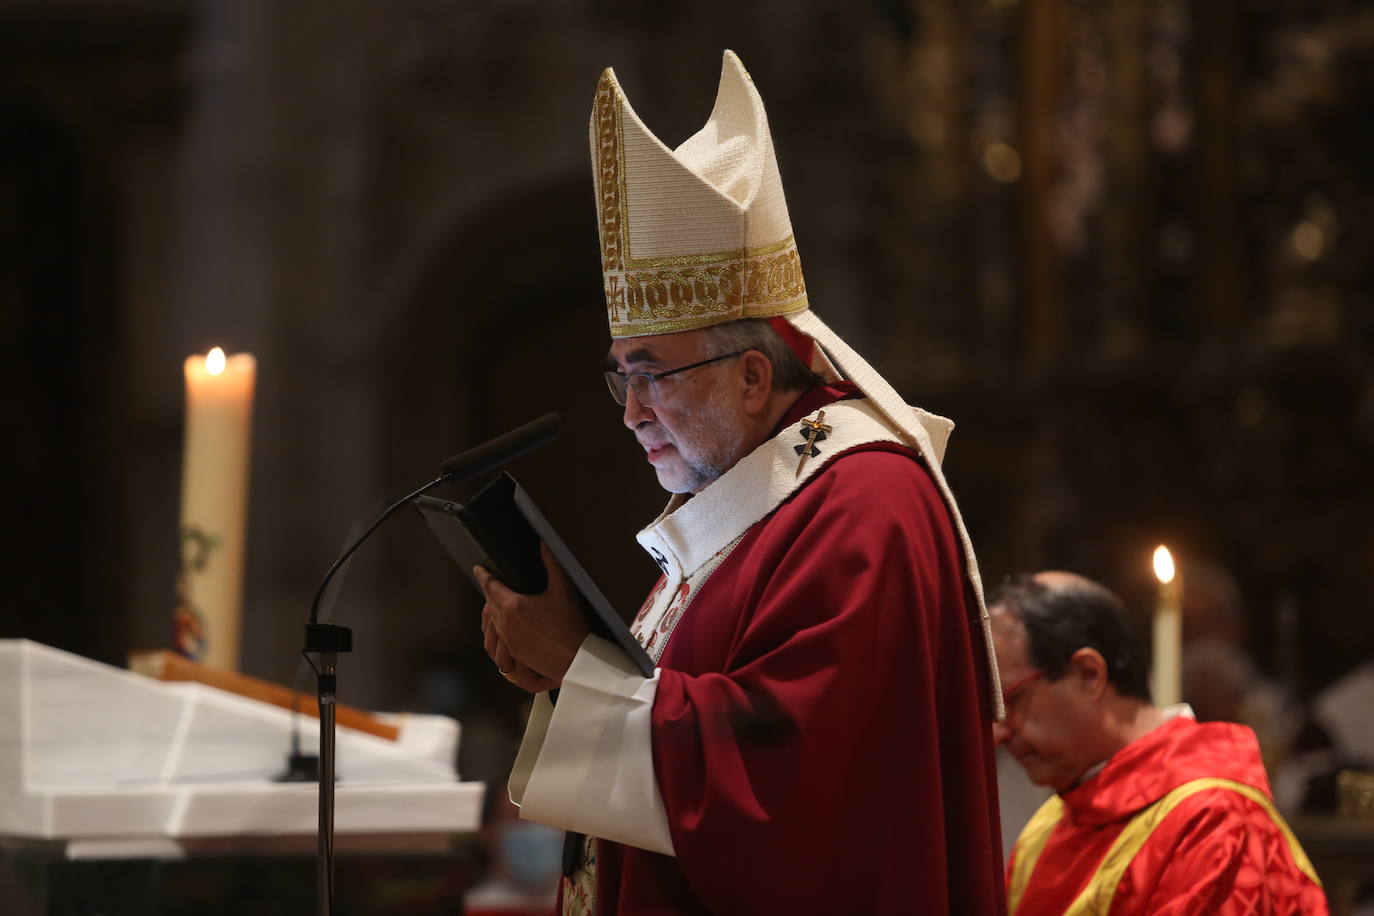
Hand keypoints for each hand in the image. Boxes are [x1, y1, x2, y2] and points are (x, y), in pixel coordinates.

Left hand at [476, 542, 589, 691]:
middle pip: (489, 604)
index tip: (478, 569)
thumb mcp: (563, 589)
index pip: (491, 586)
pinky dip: (494, 632)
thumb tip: (545, 545)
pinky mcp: (515, 655)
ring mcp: (509, 642)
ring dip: (489, 613)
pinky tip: (499, 631)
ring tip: (491, 606)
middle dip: (488, 592)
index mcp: (513, 607)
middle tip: (490, 584)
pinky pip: (495, 642)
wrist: (577, 659)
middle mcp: (506, 625)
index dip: (484, 575)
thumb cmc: (571, 628)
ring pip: (490, 623)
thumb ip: (552, 563)